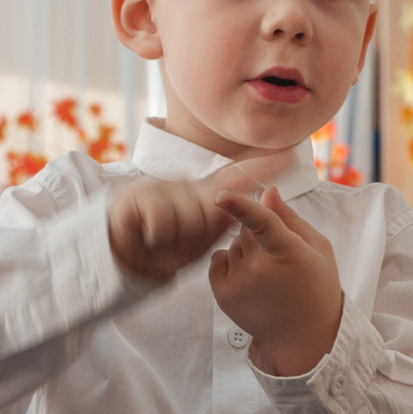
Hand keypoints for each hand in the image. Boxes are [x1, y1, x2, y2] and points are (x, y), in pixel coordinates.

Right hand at [107, 158, 291, 281]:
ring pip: (187, 216)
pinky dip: (156, 236)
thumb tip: (238, 214)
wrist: (120, 257)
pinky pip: (161, 220)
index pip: (238, 178)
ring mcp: (163, 189)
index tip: (292, 156)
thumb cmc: (163, 251)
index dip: (264, 167)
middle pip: (213, 208)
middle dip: (200, 233)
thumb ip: (218, 225)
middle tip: (181, 243)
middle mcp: (188, 188)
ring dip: (176, 239)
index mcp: (206, 197)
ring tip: (161, 242)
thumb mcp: (197, 243)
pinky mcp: (138, 198)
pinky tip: (147, 237)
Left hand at [210, 186, 343, 376]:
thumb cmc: (316, 289)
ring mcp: (239, 283)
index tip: (221, 196)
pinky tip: (250, 277)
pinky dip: (229, 263)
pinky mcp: (224, 295)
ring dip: (245, 250)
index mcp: (288, 252)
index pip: (261, 223)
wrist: (304, 336)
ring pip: (231, 244)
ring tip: (267, 274)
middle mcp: (260, 269)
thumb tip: (267, 194)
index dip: (240, 206)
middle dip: (257, 234)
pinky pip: (217, 260)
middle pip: (245, 229)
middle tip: (276, 256)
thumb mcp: (318, 249)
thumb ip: (290, 218)